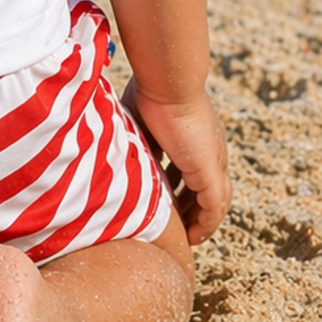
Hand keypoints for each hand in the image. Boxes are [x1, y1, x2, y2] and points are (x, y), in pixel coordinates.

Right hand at [121, 81, 230, 244]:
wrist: (168, 83)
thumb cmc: (149, 89)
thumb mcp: (138, 117)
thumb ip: (131, 133)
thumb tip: (107, 139)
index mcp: (195, 134)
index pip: (192, 167)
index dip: (180, 184)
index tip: (165, 199)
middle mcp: (209, 149)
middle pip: (205, 186)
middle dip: (191, 206)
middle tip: (177, 224)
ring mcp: (213, 161)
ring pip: (214, 200)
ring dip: (199, 219)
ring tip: (187, 237)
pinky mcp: (211, 172)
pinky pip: (213, 208)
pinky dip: (205, 224)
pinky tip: (193, 237)